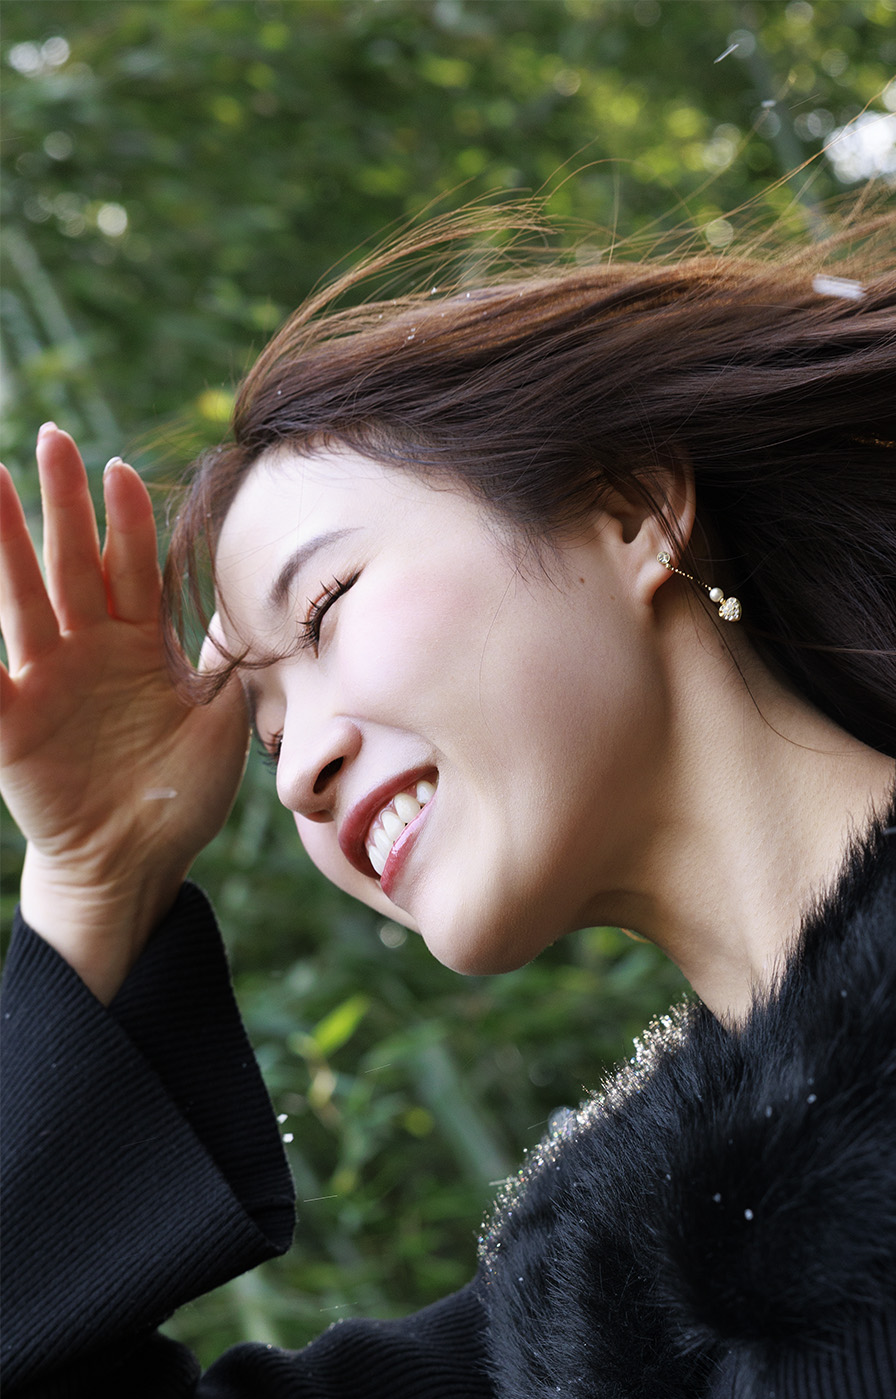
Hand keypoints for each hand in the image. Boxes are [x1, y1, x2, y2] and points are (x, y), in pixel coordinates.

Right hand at [0, 425, 249, 999]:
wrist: (136, 864)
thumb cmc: (181, 793)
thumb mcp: (222, 722)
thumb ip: (229, 660)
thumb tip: (269, 607)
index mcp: (138, 646)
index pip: (131, 567)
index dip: (126, 520)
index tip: (120, 469)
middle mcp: (86, 652)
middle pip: (71, 563)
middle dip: (61, 503)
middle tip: (51, 436)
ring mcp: (44, 684)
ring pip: (21, 601)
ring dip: (3, 545)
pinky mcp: (11, 726)